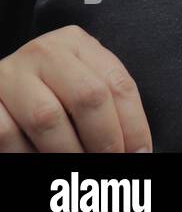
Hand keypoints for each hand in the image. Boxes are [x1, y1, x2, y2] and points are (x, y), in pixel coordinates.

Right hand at [0, 25, 151, 151]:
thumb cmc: (48, 87)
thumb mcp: (81, 80)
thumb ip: (106, 102)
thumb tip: (135, 148)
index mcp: (77, 43)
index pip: (117, 84)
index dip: (133, 124)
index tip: (140, 151)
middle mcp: (44, 52)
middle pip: (88, 96)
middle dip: (105, 139)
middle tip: (112, 161)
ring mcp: (11, 74)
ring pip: (48, 118)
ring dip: (70, 151)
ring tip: (80, 168)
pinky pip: (9, 134)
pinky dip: (29, 155)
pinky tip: (42, 160)